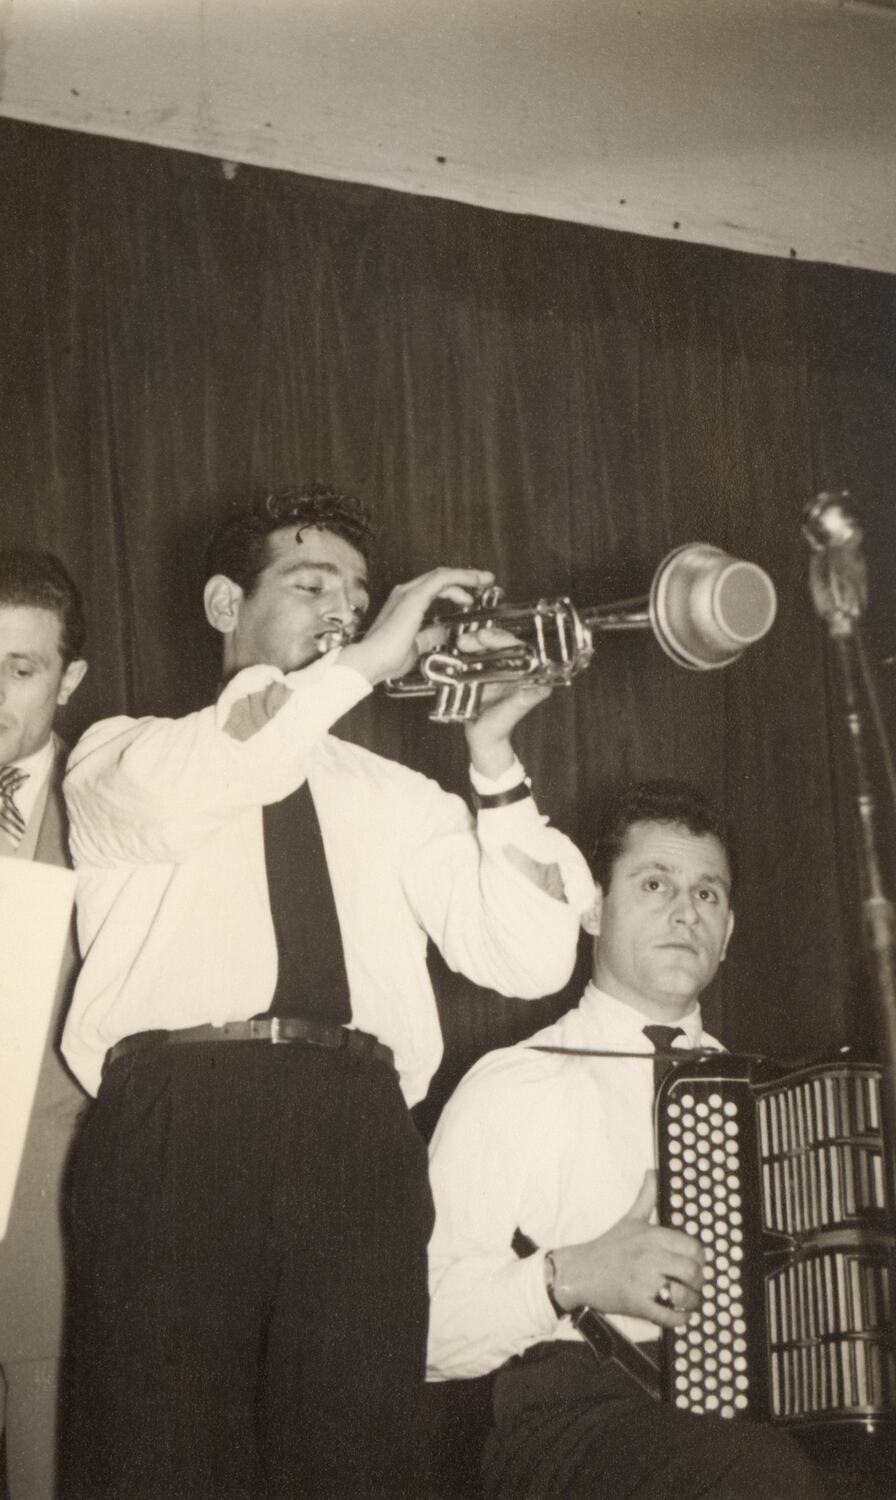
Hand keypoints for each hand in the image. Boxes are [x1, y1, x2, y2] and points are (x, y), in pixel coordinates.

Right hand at [340, 568, 494, 685]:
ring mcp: (408, 593)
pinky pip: (442, 579)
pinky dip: (461, 578)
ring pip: (443, 575)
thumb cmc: (385, 659)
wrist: (370, 661)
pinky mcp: (414, 597)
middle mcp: (405, 594)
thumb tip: (443, 631)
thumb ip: (430, 636)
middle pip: (440, 578)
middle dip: (465, 578)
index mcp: (405, 605)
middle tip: (484, 582)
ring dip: (466, 575)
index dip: (455, 590)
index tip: (471, 596)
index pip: (434, 589)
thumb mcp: (417, 646)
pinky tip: (474, 582)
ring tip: (484, 579)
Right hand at [457, 624, 552, 777]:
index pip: (519, 647)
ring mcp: (497, 667)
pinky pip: (475, 654)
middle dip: (486, 637)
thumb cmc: (499, 728)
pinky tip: (457, 647)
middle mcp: (514, 667)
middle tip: (471, 639)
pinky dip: (466, 649)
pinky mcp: (482, 670)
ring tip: (461, 643)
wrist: (482, 738)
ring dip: (474, 640)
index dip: (504, 639)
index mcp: (526, 674)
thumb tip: (542, 689)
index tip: (487, 638)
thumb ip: (524, 701)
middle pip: (502, 642)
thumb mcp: (510, 714)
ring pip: (488, 645)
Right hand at [550, 1171, 704, 1328]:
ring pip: (683, 1295)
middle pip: (693, 1272)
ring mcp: (643, 1281)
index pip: (693, 1247)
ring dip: (691, 1301)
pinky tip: (680, 1316)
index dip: (699, 1258)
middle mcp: (650, 1257)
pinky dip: (680, 1319)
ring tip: (689, 1301)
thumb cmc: (608, 1246)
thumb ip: (646, 1196)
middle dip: (698, 1281)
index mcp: (652, 1236)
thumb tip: (653, 1171)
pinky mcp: (636, 1303)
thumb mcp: (630, 1219)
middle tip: (693, 1284)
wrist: (579, 1272)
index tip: (695, 1263)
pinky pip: (668, 1316)